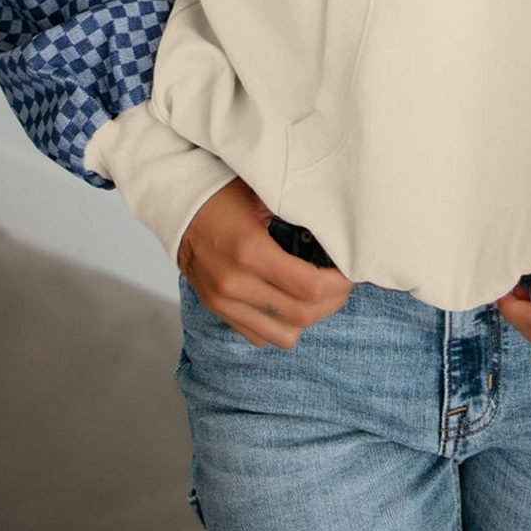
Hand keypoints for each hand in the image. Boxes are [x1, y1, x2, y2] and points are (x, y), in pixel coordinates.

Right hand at [177, 178, 354, 349]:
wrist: (179, 205)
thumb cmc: (224, 194)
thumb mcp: (263, 195)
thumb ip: (296, 216)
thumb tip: (336, 233)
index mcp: (251, 251)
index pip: (310, 287)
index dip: (339, 284)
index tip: (350, 271)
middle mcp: (236, 284)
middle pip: (302, 315)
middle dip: (332, 302)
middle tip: (343, 284)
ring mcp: (225, 302)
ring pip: (283, 335)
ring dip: (310, 320)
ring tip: (321, 297)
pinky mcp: (218, 310)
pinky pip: (259, 336)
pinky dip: (282, 326)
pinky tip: (291, 303)